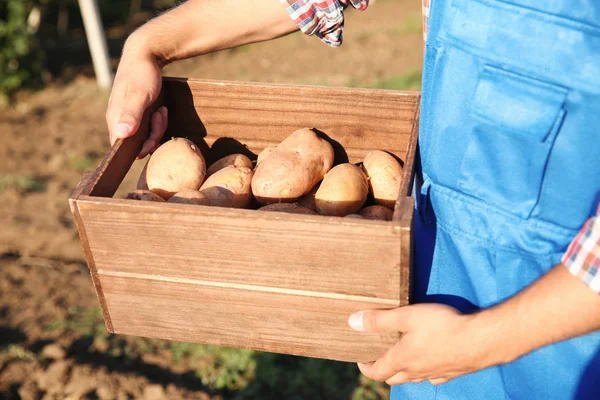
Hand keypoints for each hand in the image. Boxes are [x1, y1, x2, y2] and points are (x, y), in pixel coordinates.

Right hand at [106, 33, 167, 158]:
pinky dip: (158, 120)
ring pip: (145, 135)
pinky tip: (161, 109)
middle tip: (160, 116)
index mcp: (114, 118)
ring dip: (158, 126)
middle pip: (136, 143)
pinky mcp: (138, 113)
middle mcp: (119, 119)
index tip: (153, 140)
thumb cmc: (141, 74)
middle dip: (152, 135)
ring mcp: (128, 116)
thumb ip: (131, 115)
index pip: (120, 146)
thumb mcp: (139, 95)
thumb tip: (121, 135)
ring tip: (161, 110)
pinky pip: (149, 126)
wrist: (145, 54)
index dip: (138, 148)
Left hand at [348, 304, 498, 385]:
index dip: (365, 367)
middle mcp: (416, 372)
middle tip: (378, 357)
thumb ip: (379, 320)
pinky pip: (433, 377)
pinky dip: (425, 371)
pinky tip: (429, 362)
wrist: (481, 340)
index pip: (376, 373)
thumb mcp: (406, 316)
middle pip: (393, 378)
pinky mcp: (452, 372)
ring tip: (400, 357)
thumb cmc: (442, 326)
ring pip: (413, 378)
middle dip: (383, 370)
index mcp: (402, 360)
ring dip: (403, 371)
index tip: (361, 358)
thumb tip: (352, 322)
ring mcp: (435, 374)